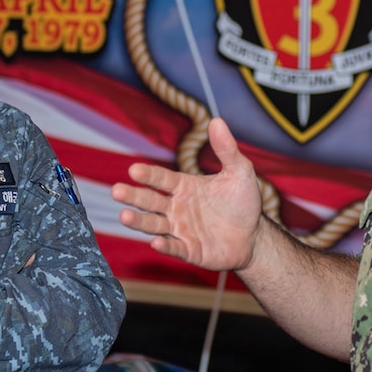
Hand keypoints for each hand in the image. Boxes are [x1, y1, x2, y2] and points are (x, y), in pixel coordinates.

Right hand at [113, 117, 265, 271]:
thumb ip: (226, 149)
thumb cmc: (243, 202)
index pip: (161, 179)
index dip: (148, 175)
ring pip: (154, 225)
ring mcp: (181, 230)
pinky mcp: (190, 250)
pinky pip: (175, 248)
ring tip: (124, 216)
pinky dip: (165, 246)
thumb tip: (216, 120)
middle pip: (150, 201)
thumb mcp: (239, 171)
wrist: (255, 236)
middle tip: (116, 190)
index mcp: (184, 187)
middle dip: (133, 196)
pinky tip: (156, 242)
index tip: (133, 170)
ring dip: (139, 221)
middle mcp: (177, 208)